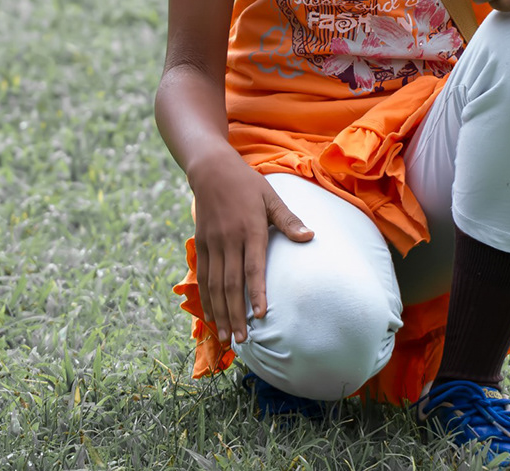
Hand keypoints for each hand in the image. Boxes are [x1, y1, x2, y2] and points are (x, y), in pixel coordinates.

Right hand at [188, 148, 312, 344]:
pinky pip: (203, 276)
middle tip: (242, 340)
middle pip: (231, 283)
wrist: (211, 170)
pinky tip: (211, 316)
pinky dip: (206, 299)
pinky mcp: (200, 244)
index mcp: (250, 229)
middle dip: (236, 314)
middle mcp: (229, 239)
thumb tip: (310, 236)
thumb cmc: (247, 184)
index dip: (256, 293)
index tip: (261, 316)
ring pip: (215, 285)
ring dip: (220, 312)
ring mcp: (212, 243)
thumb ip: (288, 220)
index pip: (253, 267)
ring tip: (226, 337)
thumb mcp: (271, 197)